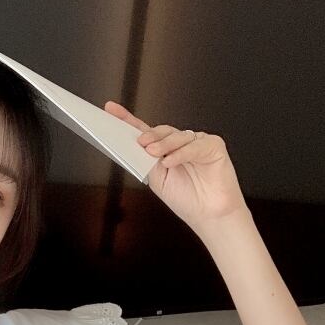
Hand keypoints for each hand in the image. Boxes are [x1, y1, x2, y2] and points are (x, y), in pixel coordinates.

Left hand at [104, 100, 250, 232]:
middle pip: (163, 131)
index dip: (128, 120)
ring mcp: (198, 142)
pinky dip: (181, 153)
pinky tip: (170, 161)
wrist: (209, 215)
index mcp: (165, 150)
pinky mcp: (214, 146)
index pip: (145, 131)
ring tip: (153, 152)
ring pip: (178, 136)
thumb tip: (132, 147)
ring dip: (164, 144)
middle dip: (150, 135)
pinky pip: (195, 146)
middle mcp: (181, 143)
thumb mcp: (158, 180)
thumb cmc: (186, 198)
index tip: (111, 110)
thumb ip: (146, 162)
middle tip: (140, 142)